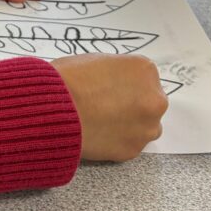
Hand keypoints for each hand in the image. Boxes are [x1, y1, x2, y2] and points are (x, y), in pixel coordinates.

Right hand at [52, 54, 166, 160]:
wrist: (54, 109)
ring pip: (144, 126)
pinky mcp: (134, 150)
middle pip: (149, 102)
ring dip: (129, 124)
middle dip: (132, 104)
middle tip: (105, 106)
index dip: (124, 83)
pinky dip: (117, 141)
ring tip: (101, 122)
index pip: (142, 77)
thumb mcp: (96, 60)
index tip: (109, 88)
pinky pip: (129, 144)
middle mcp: (155, 99)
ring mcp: (147, 127)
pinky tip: (98, 134)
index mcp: (144, 70)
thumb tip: (115, 84)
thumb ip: (116, 72)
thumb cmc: (69, 78)